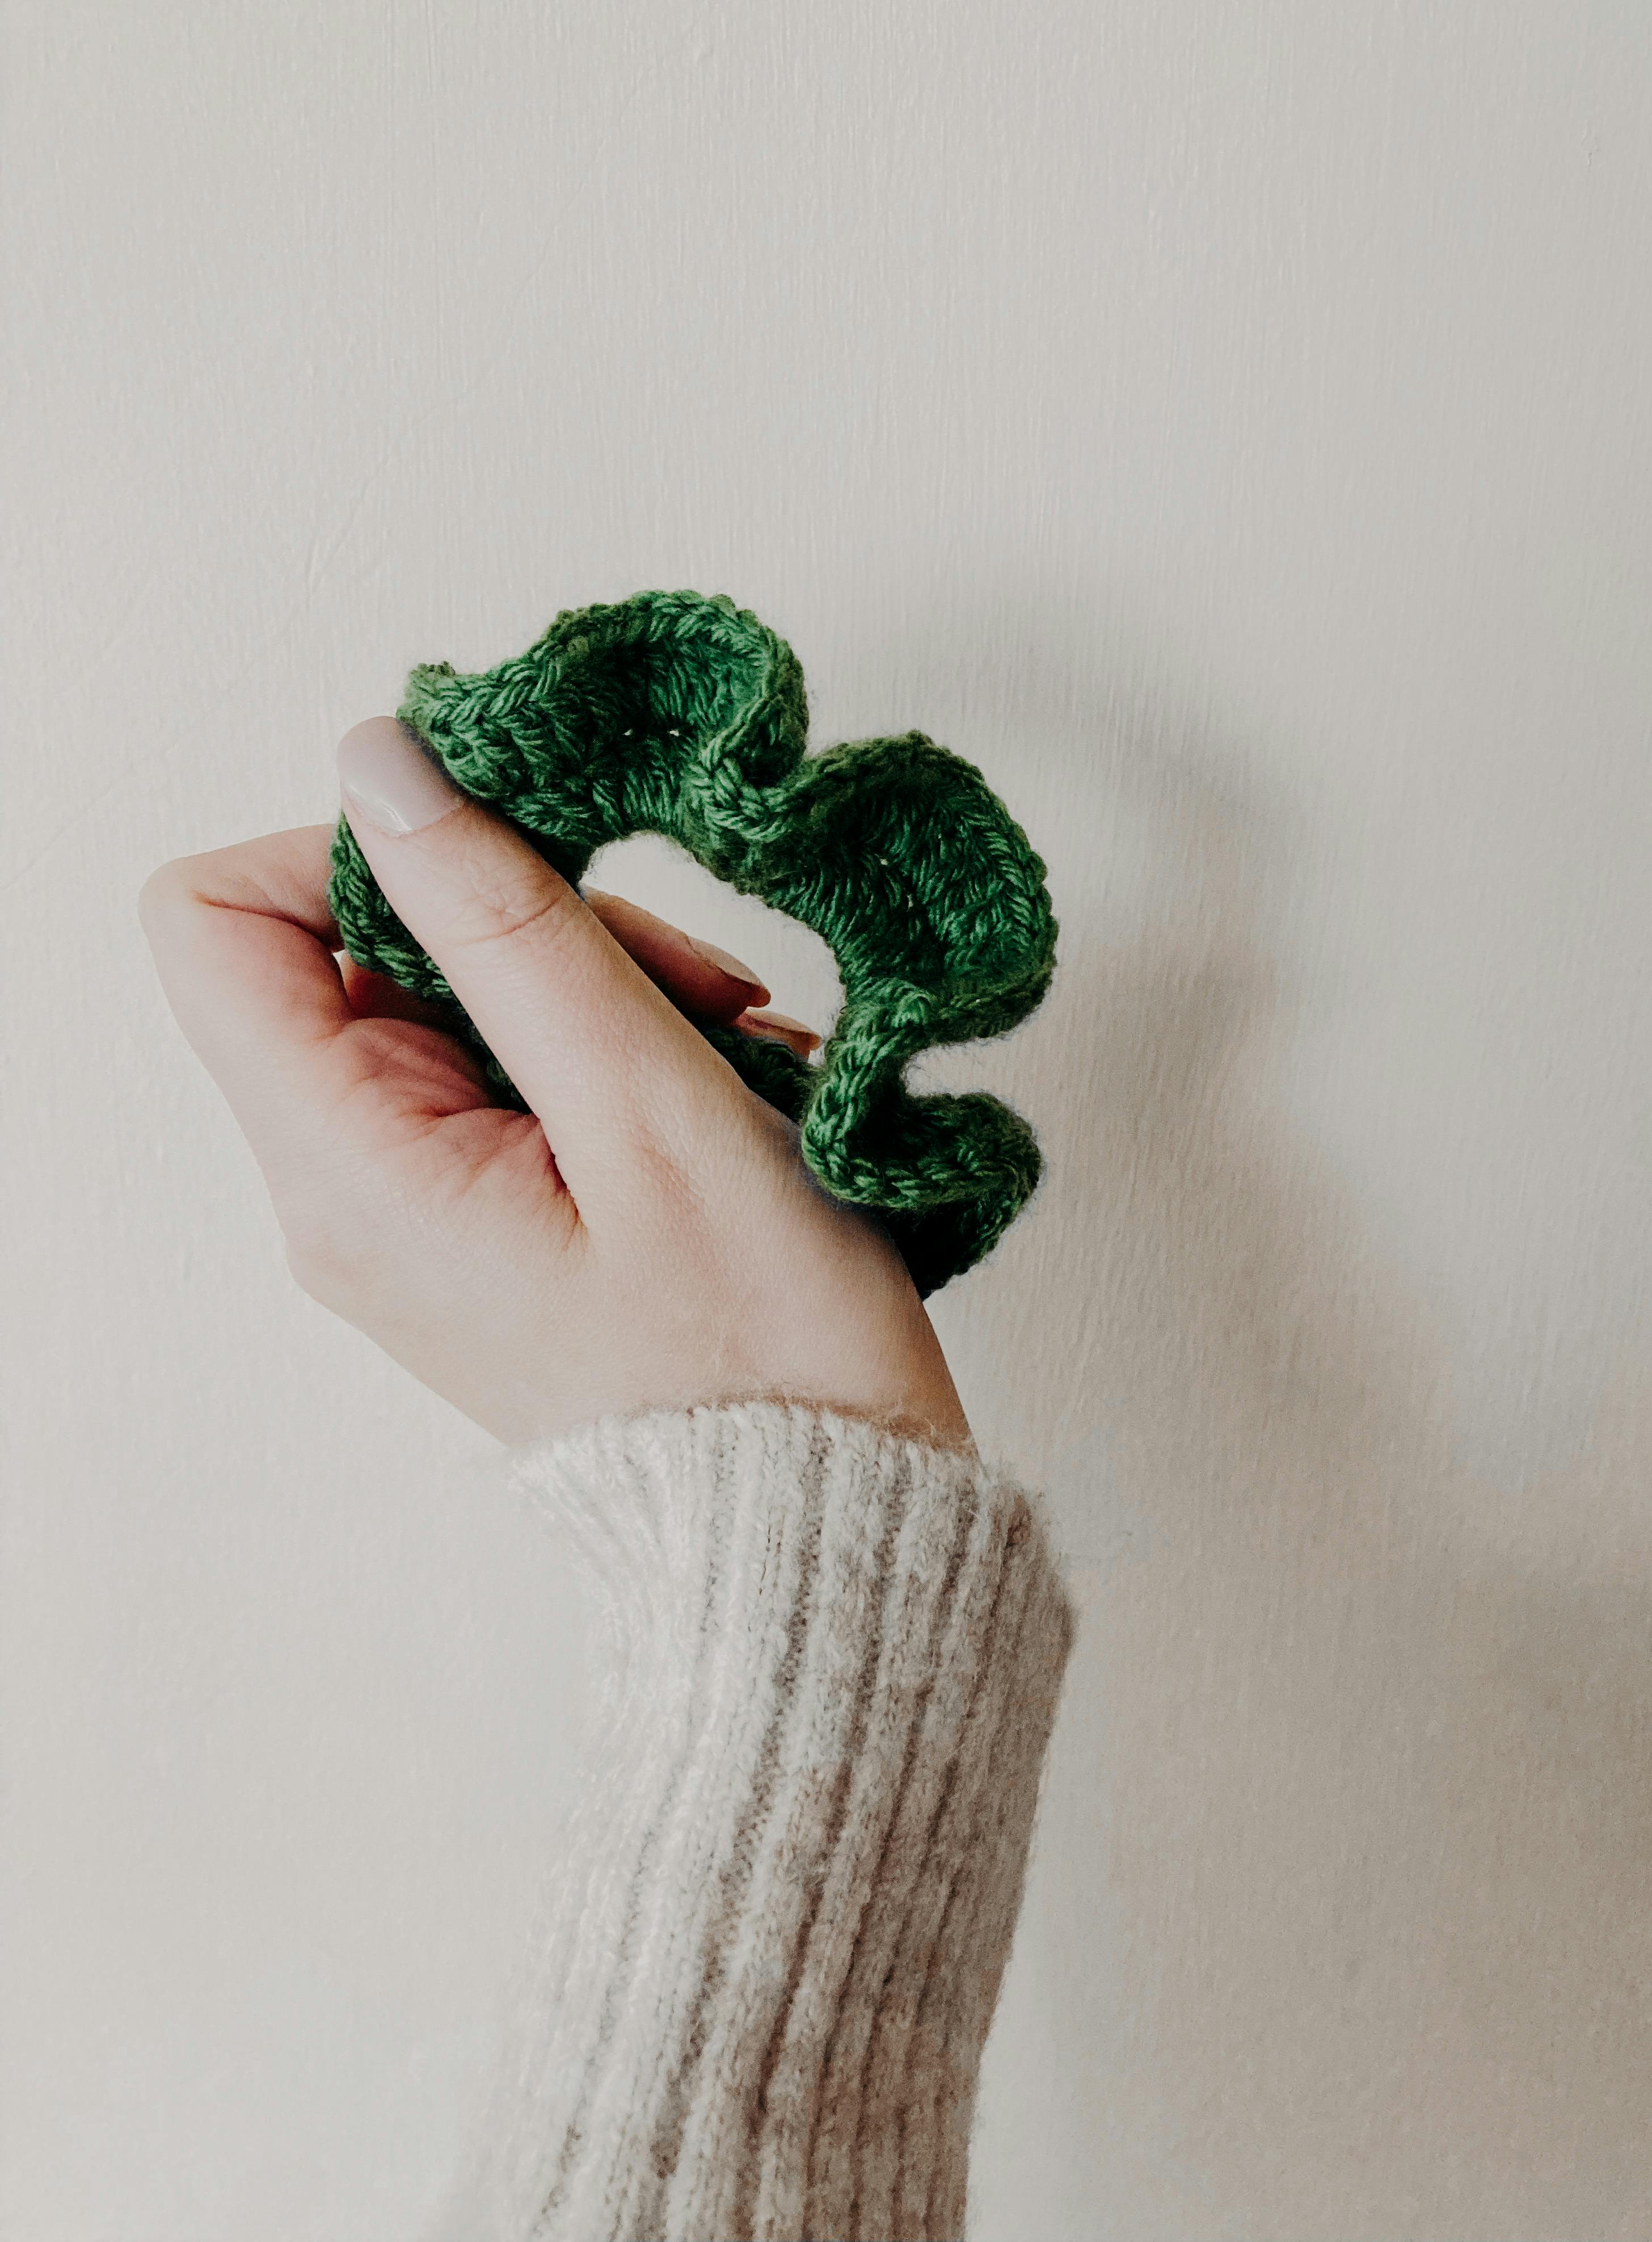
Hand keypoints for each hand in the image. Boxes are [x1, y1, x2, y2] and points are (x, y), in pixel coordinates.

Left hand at [138, 716, 968, 1448]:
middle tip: (695, 981)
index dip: (342, 846)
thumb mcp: (644, 1102)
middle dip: (524, 918)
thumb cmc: (755, 1344)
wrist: (813, 1518)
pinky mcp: (475, 1220)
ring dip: (594, 982)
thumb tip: (381, 760)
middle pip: (349, 946)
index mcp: (349, 1169)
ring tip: (734, 1044)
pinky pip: (501, 1073)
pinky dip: (608, 1046)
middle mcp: (341, 1194)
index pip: (212, 919)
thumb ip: (503, 920)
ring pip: (447, 1001)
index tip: (512, 866)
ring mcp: (405, 1212)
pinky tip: (721, 1085)